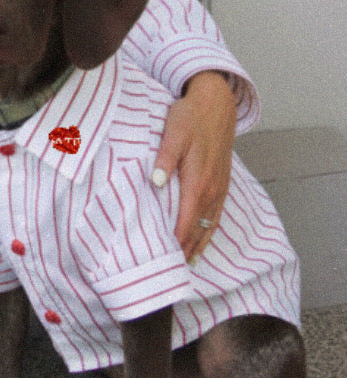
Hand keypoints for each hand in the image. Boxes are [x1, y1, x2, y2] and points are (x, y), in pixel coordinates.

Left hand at [152, 70, 236, 262]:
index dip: (176, 242)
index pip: (185, 220)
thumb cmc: (189, 116)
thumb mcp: (173, 131)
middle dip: (185, 251)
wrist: (217, 103)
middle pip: (198, 229)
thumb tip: (155, 183)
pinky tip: (202, 241)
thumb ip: (164, 157)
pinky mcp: (223, 183)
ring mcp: (220, 187)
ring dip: (198, 245)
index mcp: (198, 179)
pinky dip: (209, 231)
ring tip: (184, 266)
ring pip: (209, 224)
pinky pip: (217, 215)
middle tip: (171, 274)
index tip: (164, 262)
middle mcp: (212, 189)